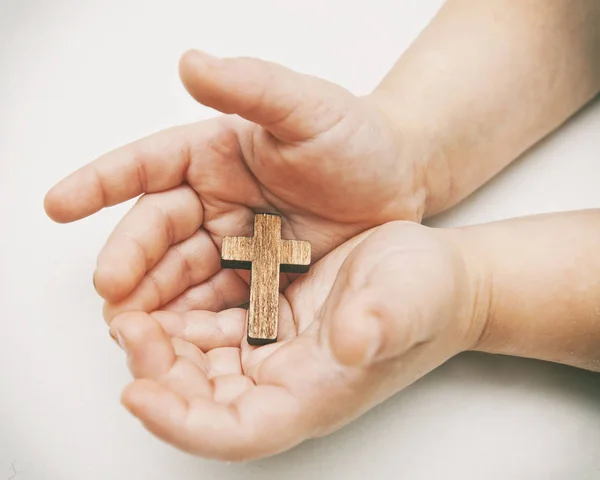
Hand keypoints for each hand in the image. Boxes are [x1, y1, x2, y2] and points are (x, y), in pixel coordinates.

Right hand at [43, 50, 426, 320]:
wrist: (397, 181)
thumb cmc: (355, 137)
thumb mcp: (307, 108)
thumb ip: (251, 87)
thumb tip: (190, 63)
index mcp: (211, 154)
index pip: (146, 165)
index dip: (102, 182)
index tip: (59, 203)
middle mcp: (211, 199)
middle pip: (157, 231)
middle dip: (130, 260)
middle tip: (111, 292)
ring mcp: (231, 242)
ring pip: (180, 273)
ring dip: (153, 299)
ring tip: (132, 329)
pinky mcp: (255, 277)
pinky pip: (218, 301)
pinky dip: (197, 321)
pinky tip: (182, 341)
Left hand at [109, 221, 485, 460]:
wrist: (432, 276)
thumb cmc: (428, 295)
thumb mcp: (410, 300)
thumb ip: (382, 323)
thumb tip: (352, 342)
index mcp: (313, 392)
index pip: (238, 432)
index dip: (183, 424)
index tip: (138, 395)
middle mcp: (284, 380)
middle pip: (203, 399)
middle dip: (157, 374)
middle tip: (129, 330)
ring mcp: (273, 350)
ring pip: (200, 364)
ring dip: (161, 345)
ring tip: (131, 311)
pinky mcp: (267, 318)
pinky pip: (212, 326)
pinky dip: (182, 315)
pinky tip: (164, 290)